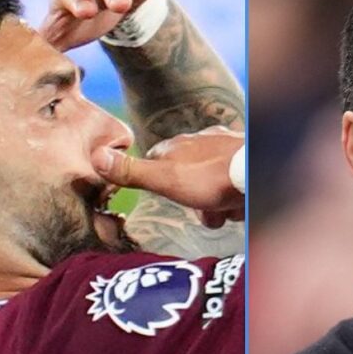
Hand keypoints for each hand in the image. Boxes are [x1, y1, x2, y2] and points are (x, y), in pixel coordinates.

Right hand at [93, 126, 243, 224]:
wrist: (258, 175)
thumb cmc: (210, 178)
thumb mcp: (164, 179)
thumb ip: (132, 172)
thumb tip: (95, 157)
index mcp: (177, 145)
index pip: (156, 160)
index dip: (158, 181)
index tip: (166, 194)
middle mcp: (201, 142)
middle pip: (187, 176)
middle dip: (193, 199)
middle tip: (204, 211)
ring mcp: (226, 149)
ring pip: (212, 182)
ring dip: (217, 203)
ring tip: (226, 210)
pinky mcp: (246, 161)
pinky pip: (235, 183)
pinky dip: (236, 197)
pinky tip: (241, 206)